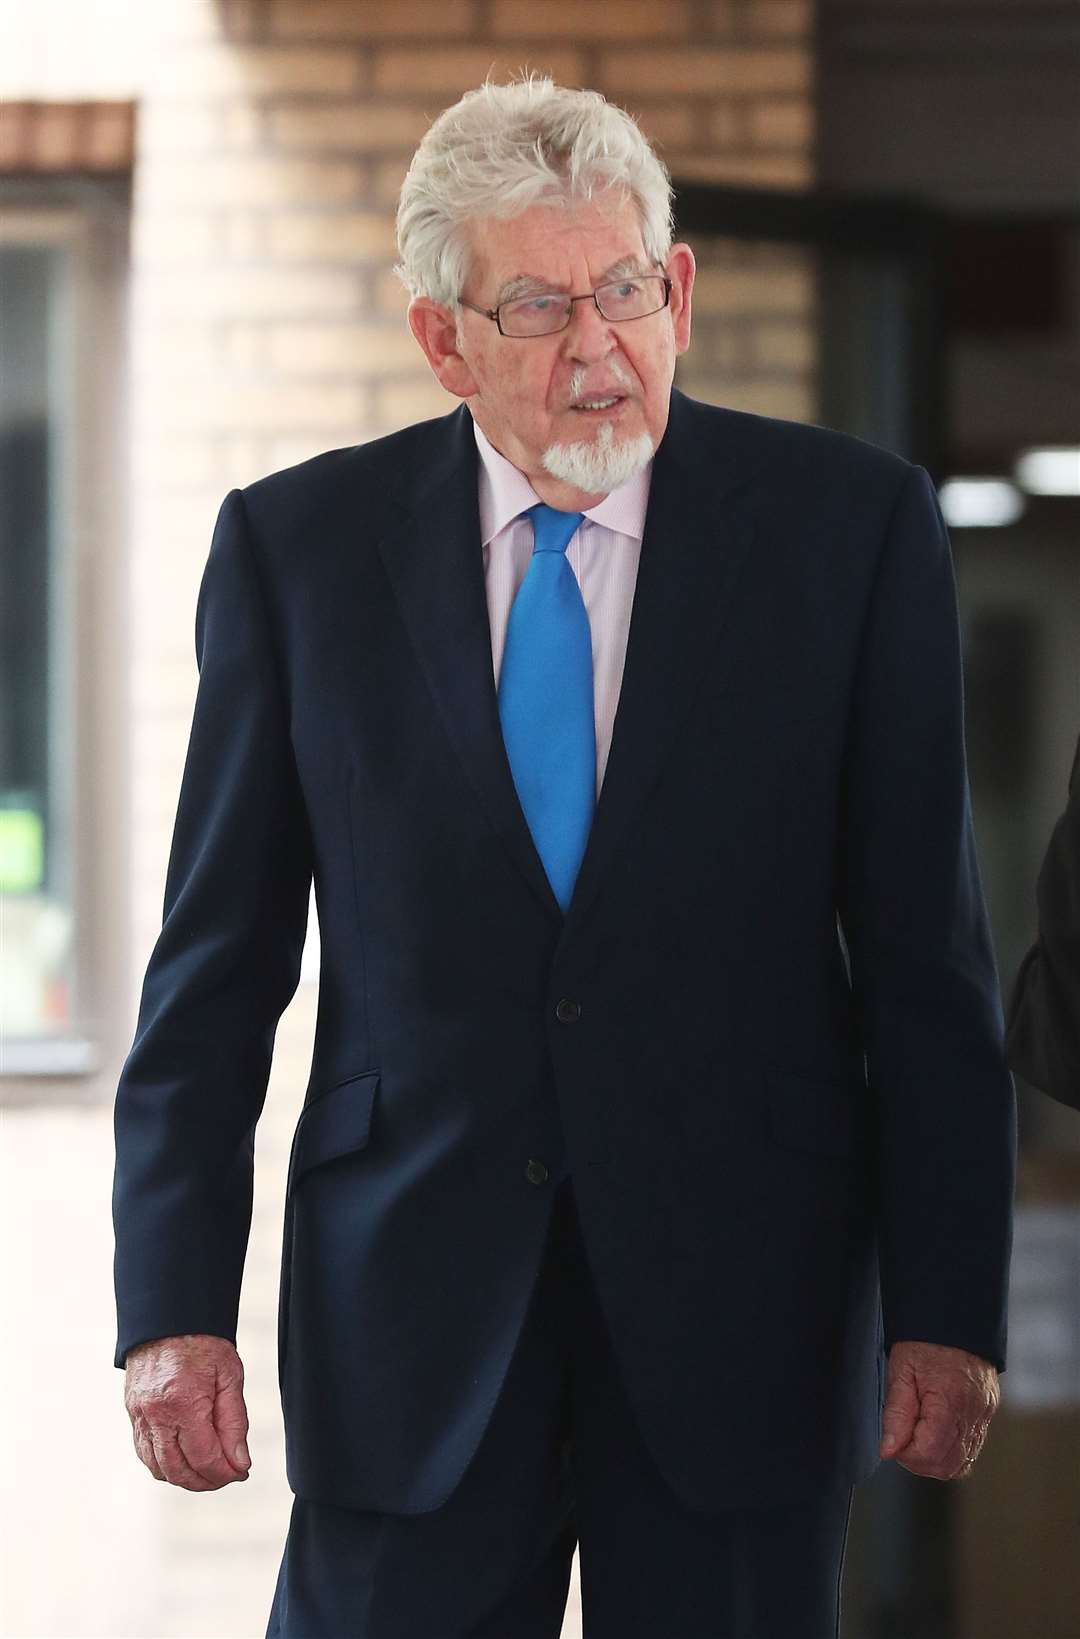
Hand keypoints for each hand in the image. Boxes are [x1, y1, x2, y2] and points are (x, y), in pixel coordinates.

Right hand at [123, 1333, 251, 1489]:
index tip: (241, 1473)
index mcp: (183, 1402)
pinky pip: (145, 1453)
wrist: (169, 1318)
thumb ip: (235, 1422)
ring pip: (159, 1468)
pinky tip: (184, 1461)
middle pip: (179, 1471)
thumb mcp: (230, 1376)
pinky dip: (165, 1465)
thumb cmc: (202, 1343)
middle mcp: (155, 1414)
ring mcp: (139, 1416)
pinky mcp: (132, 1414)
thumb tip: (240, 1462)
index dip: (225, 1473)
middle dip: (206, 1481)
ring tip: (208, 1472)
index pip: (204, 1458)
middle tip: (227, 1476)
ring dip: (184, 1478)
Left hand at [879, 1339, 999, 1480]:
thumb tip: (889, 1450)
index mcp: (949, 1401)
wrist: (955, 1317)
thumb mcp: (901, 1371)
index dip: (906, 1453)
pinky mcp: (988, 1413)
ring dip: (935, 1458)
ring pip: (961, 1463)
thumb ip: (896, 1414)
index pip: (929, 1453)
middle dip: (919, 1459)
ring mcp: (984, 1415)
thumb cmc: (925, 1340)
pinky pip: (971, 1448)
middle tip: (903, 1435)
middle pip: (947, 1465)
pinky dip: (951, 1450)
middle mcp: (973, 1413)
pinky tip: (935, 1432)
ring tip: (918, 1432)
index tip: (894, 1437)